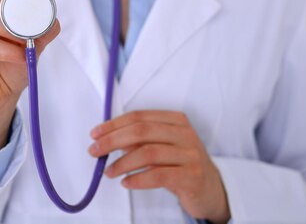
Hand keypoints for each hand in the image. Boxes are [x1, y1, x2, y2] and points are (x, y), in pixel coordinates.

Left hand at [88, 110, 229, 223]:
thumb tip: (107, 139)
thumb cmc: (180, 164)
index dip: (114, 124)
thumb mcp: (161, 146)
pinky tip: (126, 182)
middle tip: (95, 151)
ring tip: (109, 172)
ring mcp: (191, 154)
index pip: (139, 116)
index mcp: (176, 120)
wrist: (210, 188)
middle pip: (142, 131)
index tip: (95, 134)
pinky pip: (159, 175)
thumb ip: (139, 140)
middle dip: (113, 140)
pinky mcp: (192, 176)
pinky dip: (138, 179)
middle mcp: (185, 134)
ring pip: (149, 153)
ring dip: (122, 163)